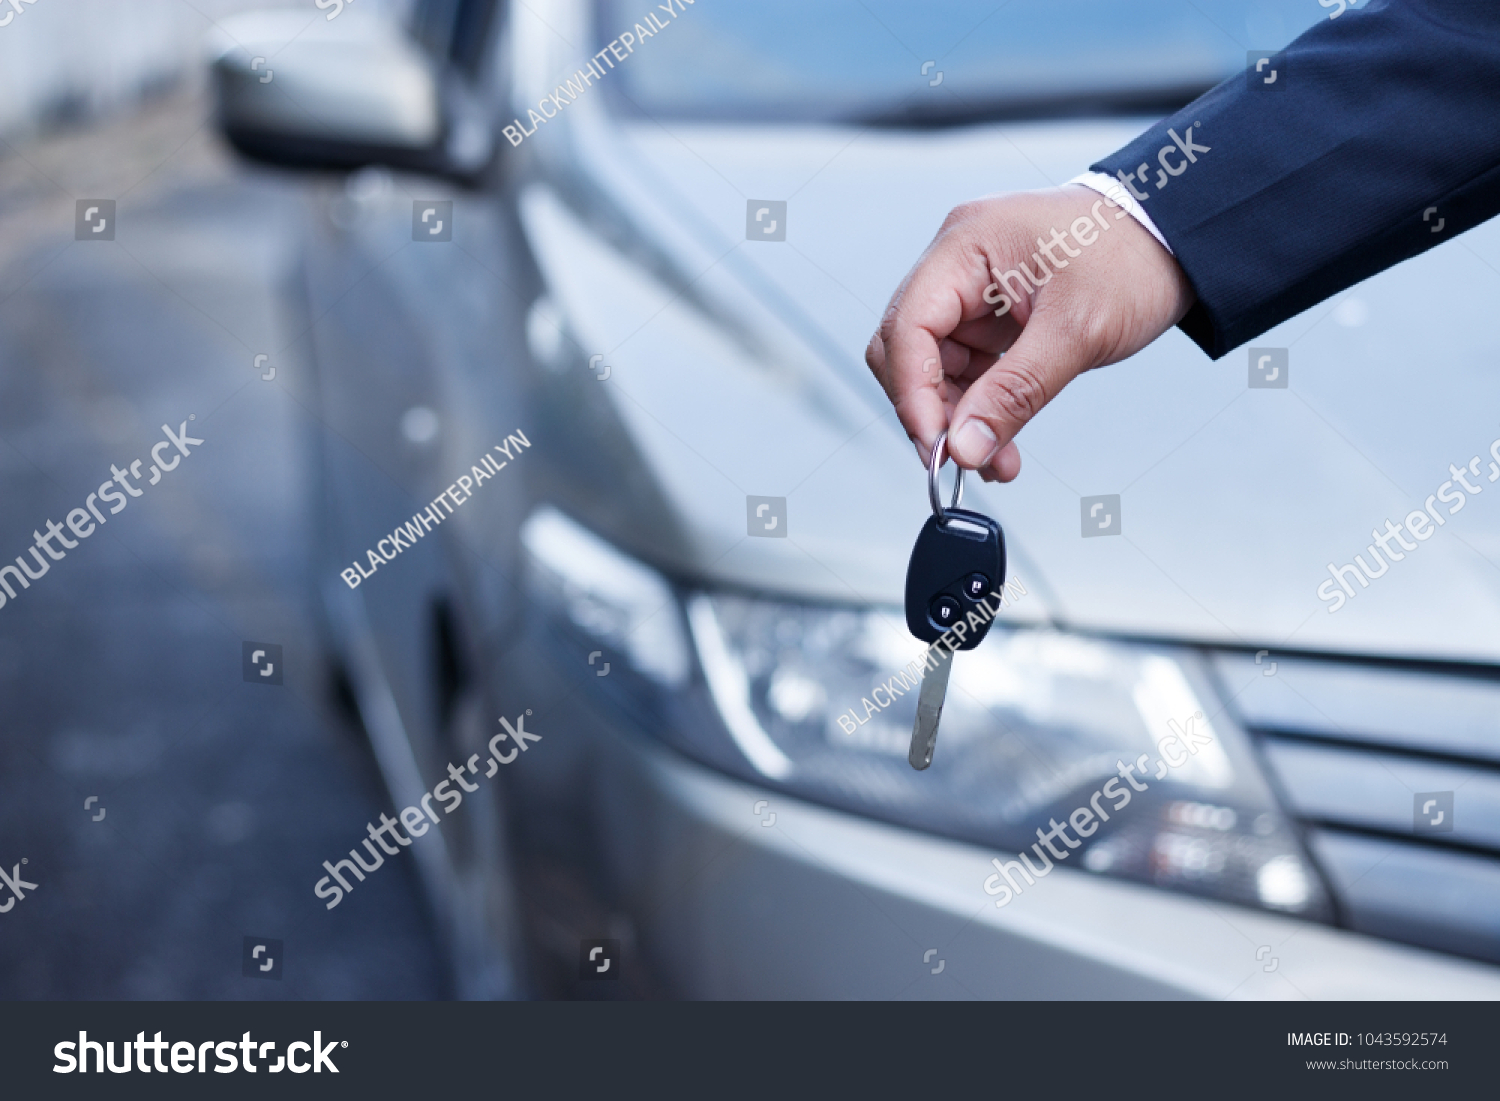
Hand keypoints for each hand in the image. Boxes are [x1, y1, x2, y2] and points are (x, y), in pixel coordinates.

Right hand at [864, 185, 1194, 480]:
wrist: (1176, 240)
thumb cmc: (1133, 258)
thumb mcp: (1077, 331)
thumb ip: (1014, 393)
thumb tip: (964, 447)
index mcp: (966, 244)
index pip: (907, 326)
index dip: (912, 393)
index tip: (937, 446)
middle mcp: (957, 263)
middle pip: (907, 350)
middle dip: (930, 410)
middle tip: (961, 459)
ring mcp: (970, 290)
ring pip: (933, 369)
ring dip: (958, 420)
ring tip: (996, 460)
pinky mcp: (988, 316)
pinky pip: (965, 371)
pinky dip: (979, 409)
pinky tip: (1000, 440)